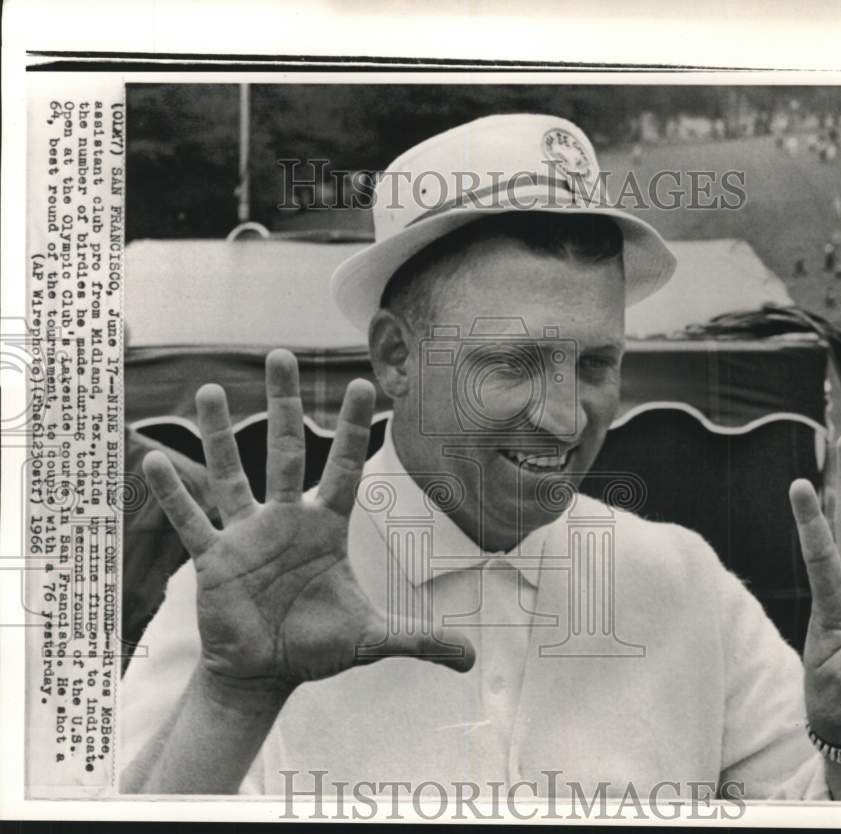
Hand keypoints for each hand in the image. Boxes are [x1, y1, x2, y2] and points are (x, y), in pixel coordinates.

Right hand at [142, 349, 474, 693]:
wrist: (265, 672)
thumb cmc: (317, 645)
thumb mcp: (372, 640)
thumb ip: (420, 640)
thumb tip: (470, 659)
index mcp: (326, 528)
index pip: (344, 467)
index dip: (352, 428)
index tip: (361, 382)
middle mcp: (286, 521)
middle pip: (284, 451)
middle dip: (283, 404)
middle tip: (280, 355)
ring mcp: (246, 535)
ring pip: (232, 474)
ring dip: (219, 435)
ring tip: (210, 389)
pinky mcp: (214, 559)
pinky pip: (192, 520)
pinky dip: (175, 493)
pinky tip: (154, 459)